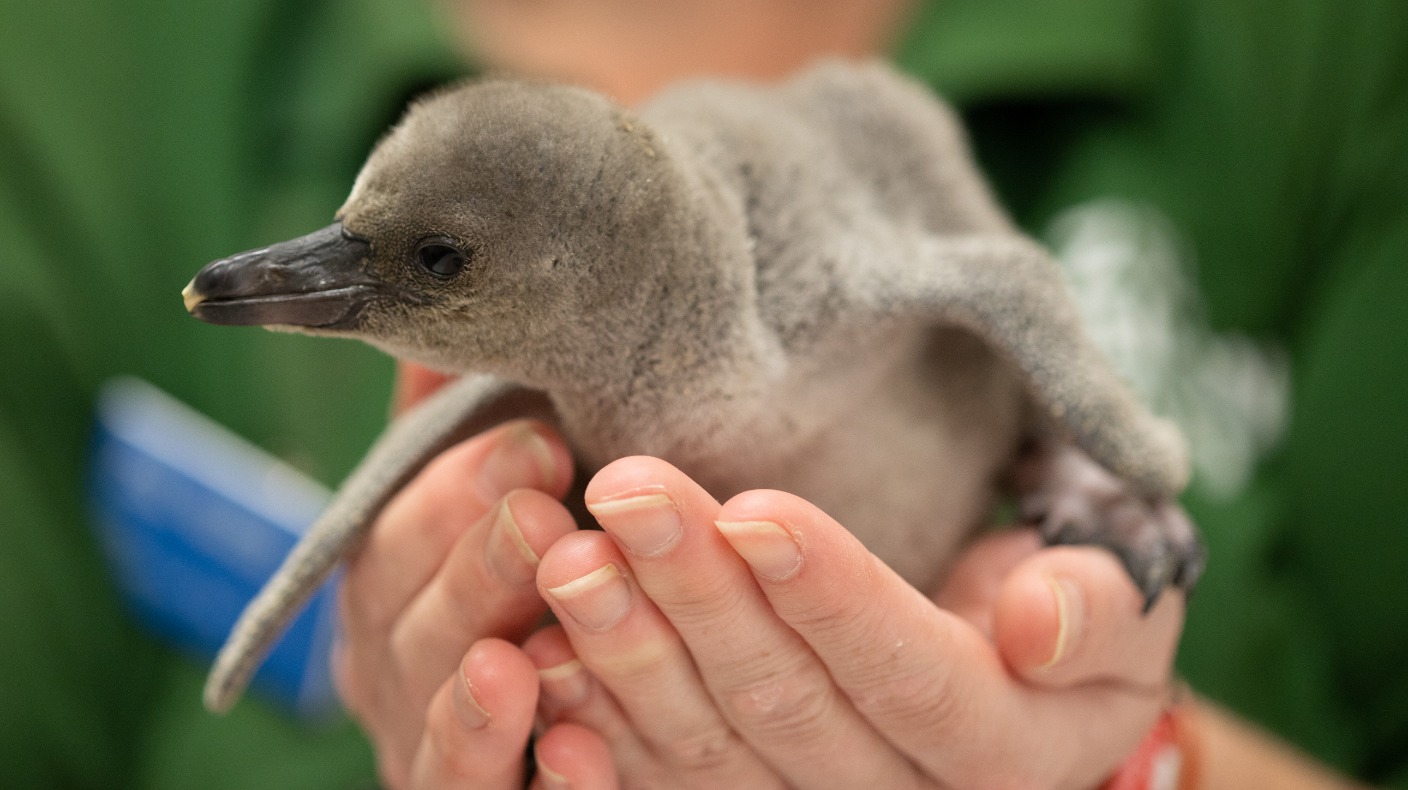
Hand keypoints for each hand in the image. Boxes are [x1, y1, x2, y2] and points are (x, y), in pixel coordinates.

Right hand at [333, 415, 596, 788]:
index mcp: (391, 584)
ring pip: (444, 723)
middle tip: (548, 522)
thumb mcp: (489, 496)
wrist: (551, 717)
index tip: (541, 439)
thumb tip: (435, 321)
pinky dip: (541, 783)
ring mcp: (429, 750)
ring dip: (480, 694)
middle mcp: (397, 669)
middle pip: (419, 625)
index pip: (402, 534)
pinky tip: (578, 755)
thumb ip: (458, 424)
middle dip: (480, 569)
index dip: (461, 489)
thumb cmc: (520, 575)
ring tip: (519, 659)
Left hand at [526, 456, 1183, 788]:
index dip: (834, 595)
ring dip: (628, 654)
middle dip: (701, 597)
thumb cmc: (1066, 603)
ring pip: (708, 749)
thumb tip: (1040, 621)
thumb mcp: (1119, 592)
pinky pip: (663, 783)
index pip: (911, 674)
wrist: (1009, 667)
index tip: (756, 508)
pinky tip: (534, 668)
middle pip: (788, 706)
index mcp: (1001, 747)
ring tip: (565, 555)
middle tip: (625, 493)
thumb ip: (1099, 606)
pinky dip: (593, 733)